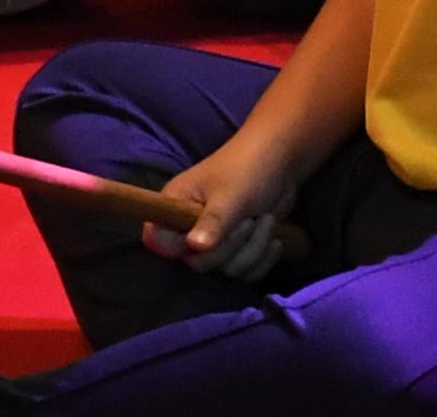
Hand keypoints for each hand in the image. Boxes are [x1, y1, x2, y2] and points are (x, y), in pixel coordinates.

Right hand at [147, 133, 308, 284]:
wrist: (280, 164)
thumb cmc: (247, 170)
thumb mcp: (230, 195)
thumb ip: (212, 222)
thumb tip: (195, 247)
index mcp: (175, 205)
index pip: (156, 239)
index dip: (174, 248)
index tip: (201, 243)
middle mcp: (189, 228)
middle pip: (199, 263)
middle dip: (231, 247)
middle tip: (248, 221)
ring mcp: (214, 241)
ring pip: (227, 269)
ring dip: (253, 249)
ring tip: (264, 221)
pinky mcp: (237, 250)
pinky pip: (245, 273)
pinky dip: (263, 259)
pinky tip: (274, 239)